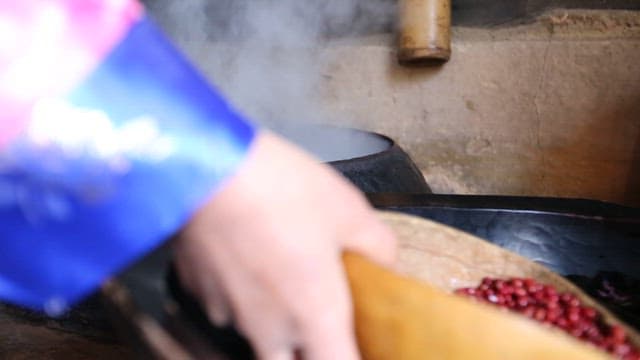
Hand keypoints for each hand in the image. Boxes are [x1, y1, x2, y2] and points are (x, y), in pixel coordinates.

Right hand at [173, 131, 395, 359]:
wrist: (209, 168)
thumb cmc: (279, 189)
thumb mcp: (349, 210)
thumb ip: (377, 246)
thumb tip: (385, 260)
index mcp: (314, 314)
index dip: (345, 358)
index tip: (351, 343)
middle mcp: (269, 326)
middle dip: (303, 349)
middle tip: (314, 318)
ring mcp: (227, 311)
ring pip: (254, 333)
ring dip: (270, 316)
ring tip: (279, 270)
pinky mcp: (197, 289)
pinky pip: (224, 303)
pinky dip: (237, 290)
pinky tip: (246, 254)